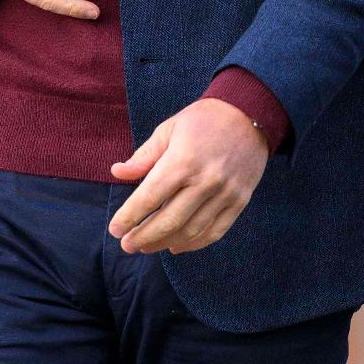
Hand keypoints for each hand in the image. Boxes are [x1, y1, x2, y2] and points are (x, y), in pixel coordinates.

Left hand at [108, 98, 270, 254]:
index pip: (151, 196)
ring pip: (191, 230)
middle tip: (126, 245)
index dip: (130, 216)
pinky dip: (194, 244)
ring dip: (165, 243)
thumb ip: (144, 156)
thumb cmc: (201, 120)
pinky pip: (215, 232)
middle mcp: (205, 181)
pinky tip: (175, 246)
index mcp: (182, 160)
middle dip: (145, 236)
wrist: (248, 116)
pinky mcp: (239, 202)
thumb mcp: (167, 129)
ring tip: (146, 247)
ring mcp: (225, 195)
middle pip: (170, 220)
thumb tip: (117, 173)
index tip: (115, 228)